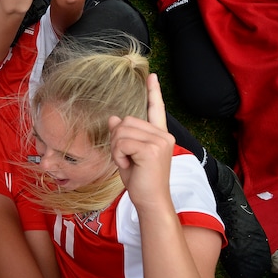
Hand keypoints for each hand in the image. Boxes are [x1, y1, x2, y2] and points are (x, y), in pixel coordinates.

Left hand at [108, 73, 174, 209]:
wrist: (151, 201)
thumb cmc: (140, 180)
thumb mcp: (127, 154)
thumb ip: (123, 136)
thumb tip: (114, 118)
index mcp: (159, 135)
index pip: (156, 109)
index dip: (153, 92)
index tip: (152, 76)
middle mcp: (163, 135)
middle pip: (126, 121)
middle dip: (117, 139)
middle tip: (125, 158)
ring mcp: (159, 141)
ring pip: (121, 131)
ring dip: (117, 149)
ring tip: (128, 163)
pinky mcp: (152, 149)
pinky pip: (122, 143)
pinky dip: (118, 155)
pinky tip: (128, 166)